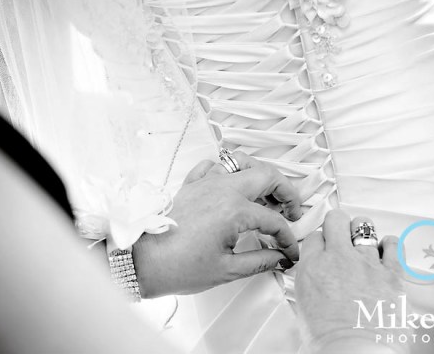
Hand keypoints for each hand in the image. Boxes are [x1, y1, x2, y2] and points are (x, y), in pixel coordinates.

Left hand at [133, 153, 301, 297]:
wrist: (142, 262)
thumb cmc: (176, 266)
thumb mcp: (227, 270)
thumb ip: (261, 260)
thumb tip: (279, 257)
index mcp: (234, 210)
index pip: (274, 220)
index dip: (287, 238)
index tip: (288, 251)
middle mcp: (222, 190)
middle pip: (267, 175)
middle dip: (286, 191)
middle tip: (291, 210)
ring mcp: (205, 183)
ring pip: (241, 162)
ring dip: (260, 174)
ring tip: (266, 192)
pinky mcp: (191, 185)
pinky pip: (214, 165)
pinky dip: (228, 171)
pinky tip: (231, 186)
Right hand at [295, 210, 405, 353]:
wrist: (356, 352)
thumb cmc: (329, 341)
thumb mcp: (304, 309)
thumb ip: (311, 288)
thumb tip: (315, 286)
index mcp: (313, 268)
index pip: (313, 236)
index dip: (319, 242)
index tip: (323, 247)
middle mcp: (338, 259)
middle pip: (336, 220)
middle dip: (338, 225)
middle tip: (341, 234)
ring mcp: (366, 263)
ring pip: (364, 226)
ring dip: (363, 232)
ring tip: (364, 241)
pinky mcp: (391, 273)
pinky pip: (393, 244)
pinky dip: (390, 245)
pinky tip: (387, 250)